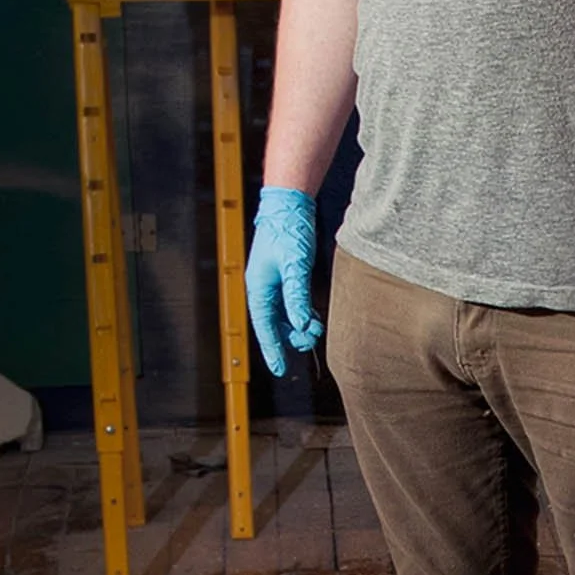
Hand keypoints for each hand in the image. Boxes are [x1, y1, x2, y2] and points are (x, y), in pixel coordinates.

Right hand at [247, 186, 322, 377]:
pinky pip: (289, 303)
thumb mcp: (296, 266)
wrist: (289, 204)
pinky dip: (300, 312)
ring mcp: (272, 282)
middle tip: (311, 338)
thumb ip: (297, 297)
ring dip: (297, 325)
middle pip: (274, 324)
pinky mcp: (283, 275)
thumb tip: (299, 325)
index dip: (272, 349)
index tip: (278, 369)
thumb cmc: (289, 232)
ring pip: (283, 315)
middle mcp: (262, 288)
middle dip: (291, 336)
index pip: (264, 327)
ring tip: (316, 326)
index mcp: (258, 288)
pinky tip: (312, 315)